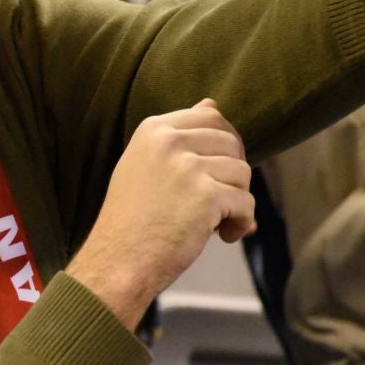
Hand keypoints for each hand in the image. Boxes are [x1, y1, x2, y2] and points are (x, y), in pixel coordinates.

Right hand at [68, 99, 252, 327]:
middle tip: (216, 202)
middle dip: (232, 175)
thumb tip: (212, 103)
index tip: (215, 173)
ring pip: (242, 173)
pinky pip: (246, 203)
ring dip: (236, 201)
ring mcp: (187, 167)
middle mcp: (169, 141)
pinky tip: (221, 236)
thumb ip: (178, 136)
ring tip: (214, 222)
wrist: (117, 261)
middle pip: (232, 144)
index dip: (223, 146)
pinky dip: (241, 223)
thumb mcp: (145, 164)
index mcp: (154, 130)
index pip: (210, 117)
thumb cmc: (133, 220)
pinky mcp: (205, 195)